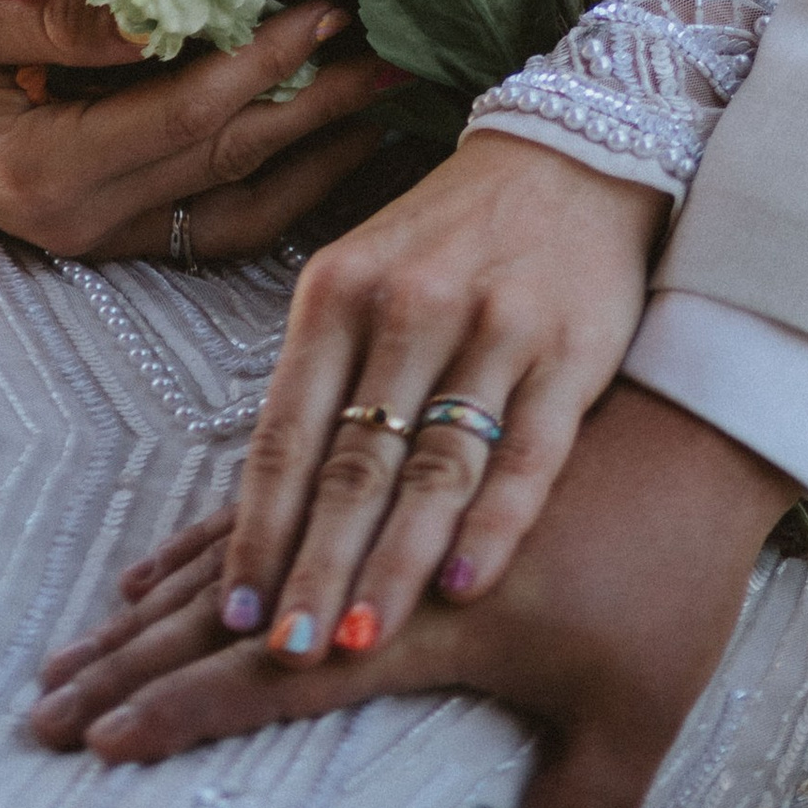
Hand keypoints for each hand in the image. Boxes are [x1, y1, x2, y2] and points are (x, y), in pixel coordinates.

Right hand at [0, 0, 396, 259]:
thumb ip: (56, 19)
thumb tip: (155, 8)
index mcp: (46, 166)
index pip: (184, 115)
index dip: (262, 61)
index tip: (329, 7)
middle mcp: (86, 219)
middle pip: (231, 160)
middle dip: (324, 102)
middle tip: (402, 47)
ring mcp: (106, 238)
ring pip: (243, 206)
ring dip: (325, 151)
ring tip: (396, 95)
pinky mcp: (119, 235)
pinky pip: (223, 227)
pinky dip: (290, 191)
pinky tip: (339, 146)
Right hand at [28, 380, 796, 807]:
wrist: (706, 401)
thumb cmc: (675, 561)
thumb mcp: (637, 704)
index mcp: (426, 608)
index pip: (279, 671)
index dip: (187, 710)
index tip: (105, 744)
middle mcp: (381, 534)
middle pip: (233, 605)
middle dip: (135, 664)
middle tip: (45, 712)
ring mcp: (380, 479)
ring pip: (240, 546)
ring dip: (154, 605)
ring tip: (75, 650)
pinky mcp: (397, 444)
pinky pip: (279, 489)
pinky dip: (212, 532)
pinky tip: (158, 569)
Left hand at [151, 132, 664, 666]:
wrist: (572, 155)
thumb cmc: (450, 239)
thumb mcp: (366, 278)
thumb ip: (326, 380)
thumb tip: (268, 513)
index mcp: (341, 289)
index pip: (287, 432)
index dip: (257, 529)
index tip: (235, 612)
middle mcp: (412, 305)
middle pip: (354, 463)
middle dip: (316, 568)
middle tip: (288, 652)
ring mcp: (497, 326)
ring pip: (434, 469)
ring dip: (393, 566)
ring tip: (359, 641)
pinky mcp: (571, 350)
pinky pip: (528, 455)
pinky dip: (494, 527)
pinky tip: (462, 589)